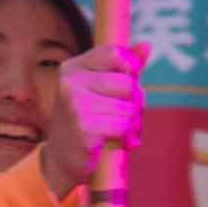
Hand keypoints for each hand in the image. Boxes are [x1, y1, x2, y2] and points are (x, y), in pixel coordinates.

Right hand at [40, 40, 146, 200]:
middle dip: (135, 102)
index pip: (115, 53)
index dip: (131, 68)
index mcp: (72, 68)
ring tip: (121, 131)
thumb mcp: (98, 89)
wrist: (61, 161)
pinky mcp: (84, 129)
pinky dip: (128, 137)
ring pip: (128, 108)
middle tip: (126, 116)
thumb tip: (146, 46)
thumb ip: (122, 68)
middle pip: (127, 84)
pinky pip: (123, 126)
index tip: (130, 83)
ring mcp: (76, 106)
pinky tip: (120, 143)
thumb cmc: (85, 120)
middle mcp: (70, 83)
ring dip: (133, 123)